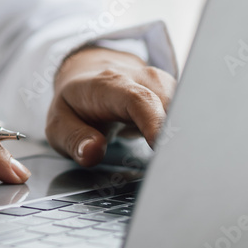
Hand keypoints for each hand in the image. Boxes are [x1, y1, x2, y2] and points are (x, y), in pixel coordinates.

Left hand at [46, 47, 176, 166]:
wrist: (88, 76)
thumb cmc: (75, 103)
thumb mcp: (58, 123)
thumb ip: (73, 139)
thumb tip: (92, 152)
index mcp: (110, 85)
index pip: (139, 101)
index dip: (154, 124)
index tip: (162, 150)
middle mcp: (142, 79)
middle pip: (171, 105)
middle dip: (176, 137)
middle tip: (173, 170)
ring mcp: (163, 84)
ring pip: (186, 110)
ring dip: (185, 138)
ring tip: (179, 165)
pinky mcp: (175, 94)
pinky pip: (188, 114)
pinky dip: (187, 135)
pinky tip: (182, 154)